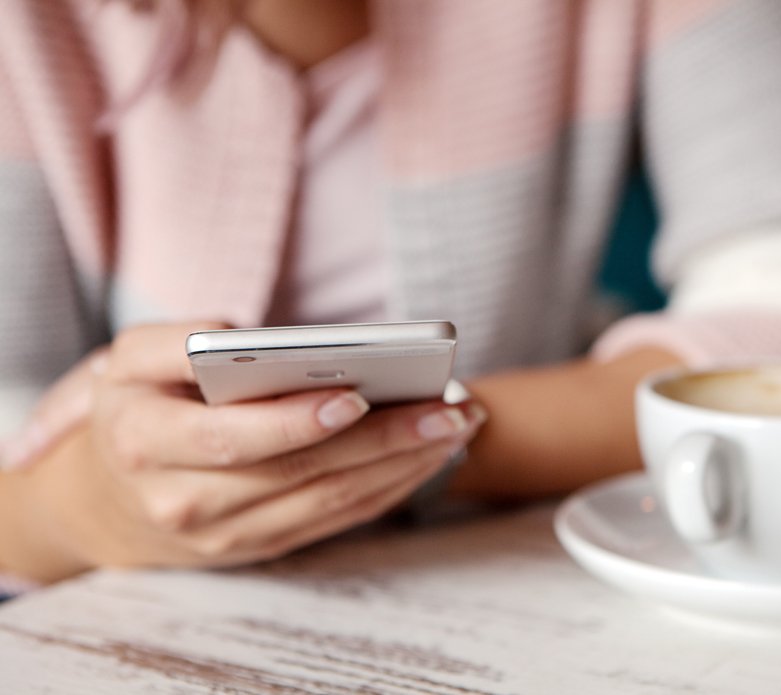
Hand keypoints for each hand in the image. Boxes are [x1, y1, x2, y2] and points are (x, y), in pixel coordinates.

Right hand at [1, 322, 484, 579]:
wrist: (106, 503)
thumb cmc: (130, 413)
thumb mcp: (124, 362)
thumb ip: (173, 340)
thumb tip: (247, 336)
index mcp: (149, 445)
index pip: (235, 438)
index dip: (299, 422)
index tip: (359, 397)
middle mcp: (188, 501)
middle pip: (302, 473)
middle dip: (385, 441)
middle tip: (449, 410)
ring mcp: (230, 534)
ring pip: (330, 502)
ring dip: (402, 466)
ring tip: (456, 426)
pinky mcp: (263, 545)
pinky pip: (335, 521)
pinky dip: (387, 490)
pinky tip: (428, 457)